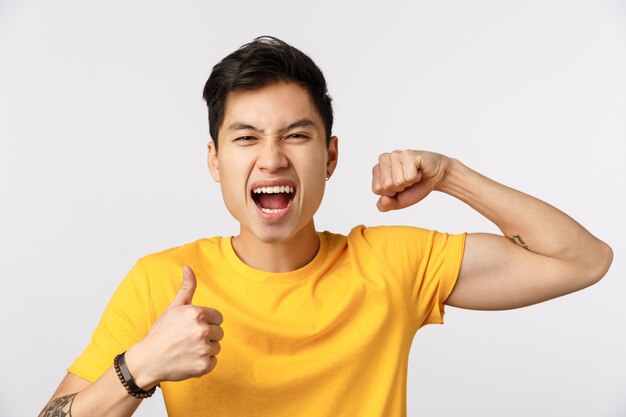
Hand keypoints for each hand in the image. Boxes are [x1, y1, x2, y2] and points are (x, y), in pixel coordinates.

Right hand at [126, 266, 223, 387]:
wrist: (148, 360)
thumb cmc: (161, 332)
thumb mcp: (174, 307)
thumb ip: (186, 287)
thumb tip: (187, 267)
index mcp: (197, 313)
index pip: (218, 317)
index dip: (206, 322)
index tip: (192, 327)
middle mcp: (202, 330)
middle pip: (219, 332)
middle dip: (207, 335)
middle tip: (188, 339)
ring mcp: (203, 349)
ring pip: (216, 346)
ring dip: (205, 349)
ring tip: (187, 349)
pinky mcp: (204, 366)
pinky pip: (213, 361)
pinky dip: (203, 363)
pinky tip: (188, 360)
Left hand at [372, 150, 449, 210]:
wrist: (435, 178)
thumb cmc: (414, 187)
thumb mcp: (397, 201)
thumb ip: (385, 205)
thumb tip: (383, 199)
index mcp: (377, 169)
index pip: (377, 189)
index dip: (391, 193)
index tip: (399, 186)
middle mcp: (384, 159)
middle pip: (386, 185)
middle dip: (400, 188)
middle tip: (408, 180)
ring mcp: (395, 154)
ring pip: (397, 181)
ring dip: (409, 182)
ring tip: (413, 174)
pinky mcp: (408, 154)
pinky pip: (409, 176)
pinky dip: (416, 178)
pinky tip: (418, 171)